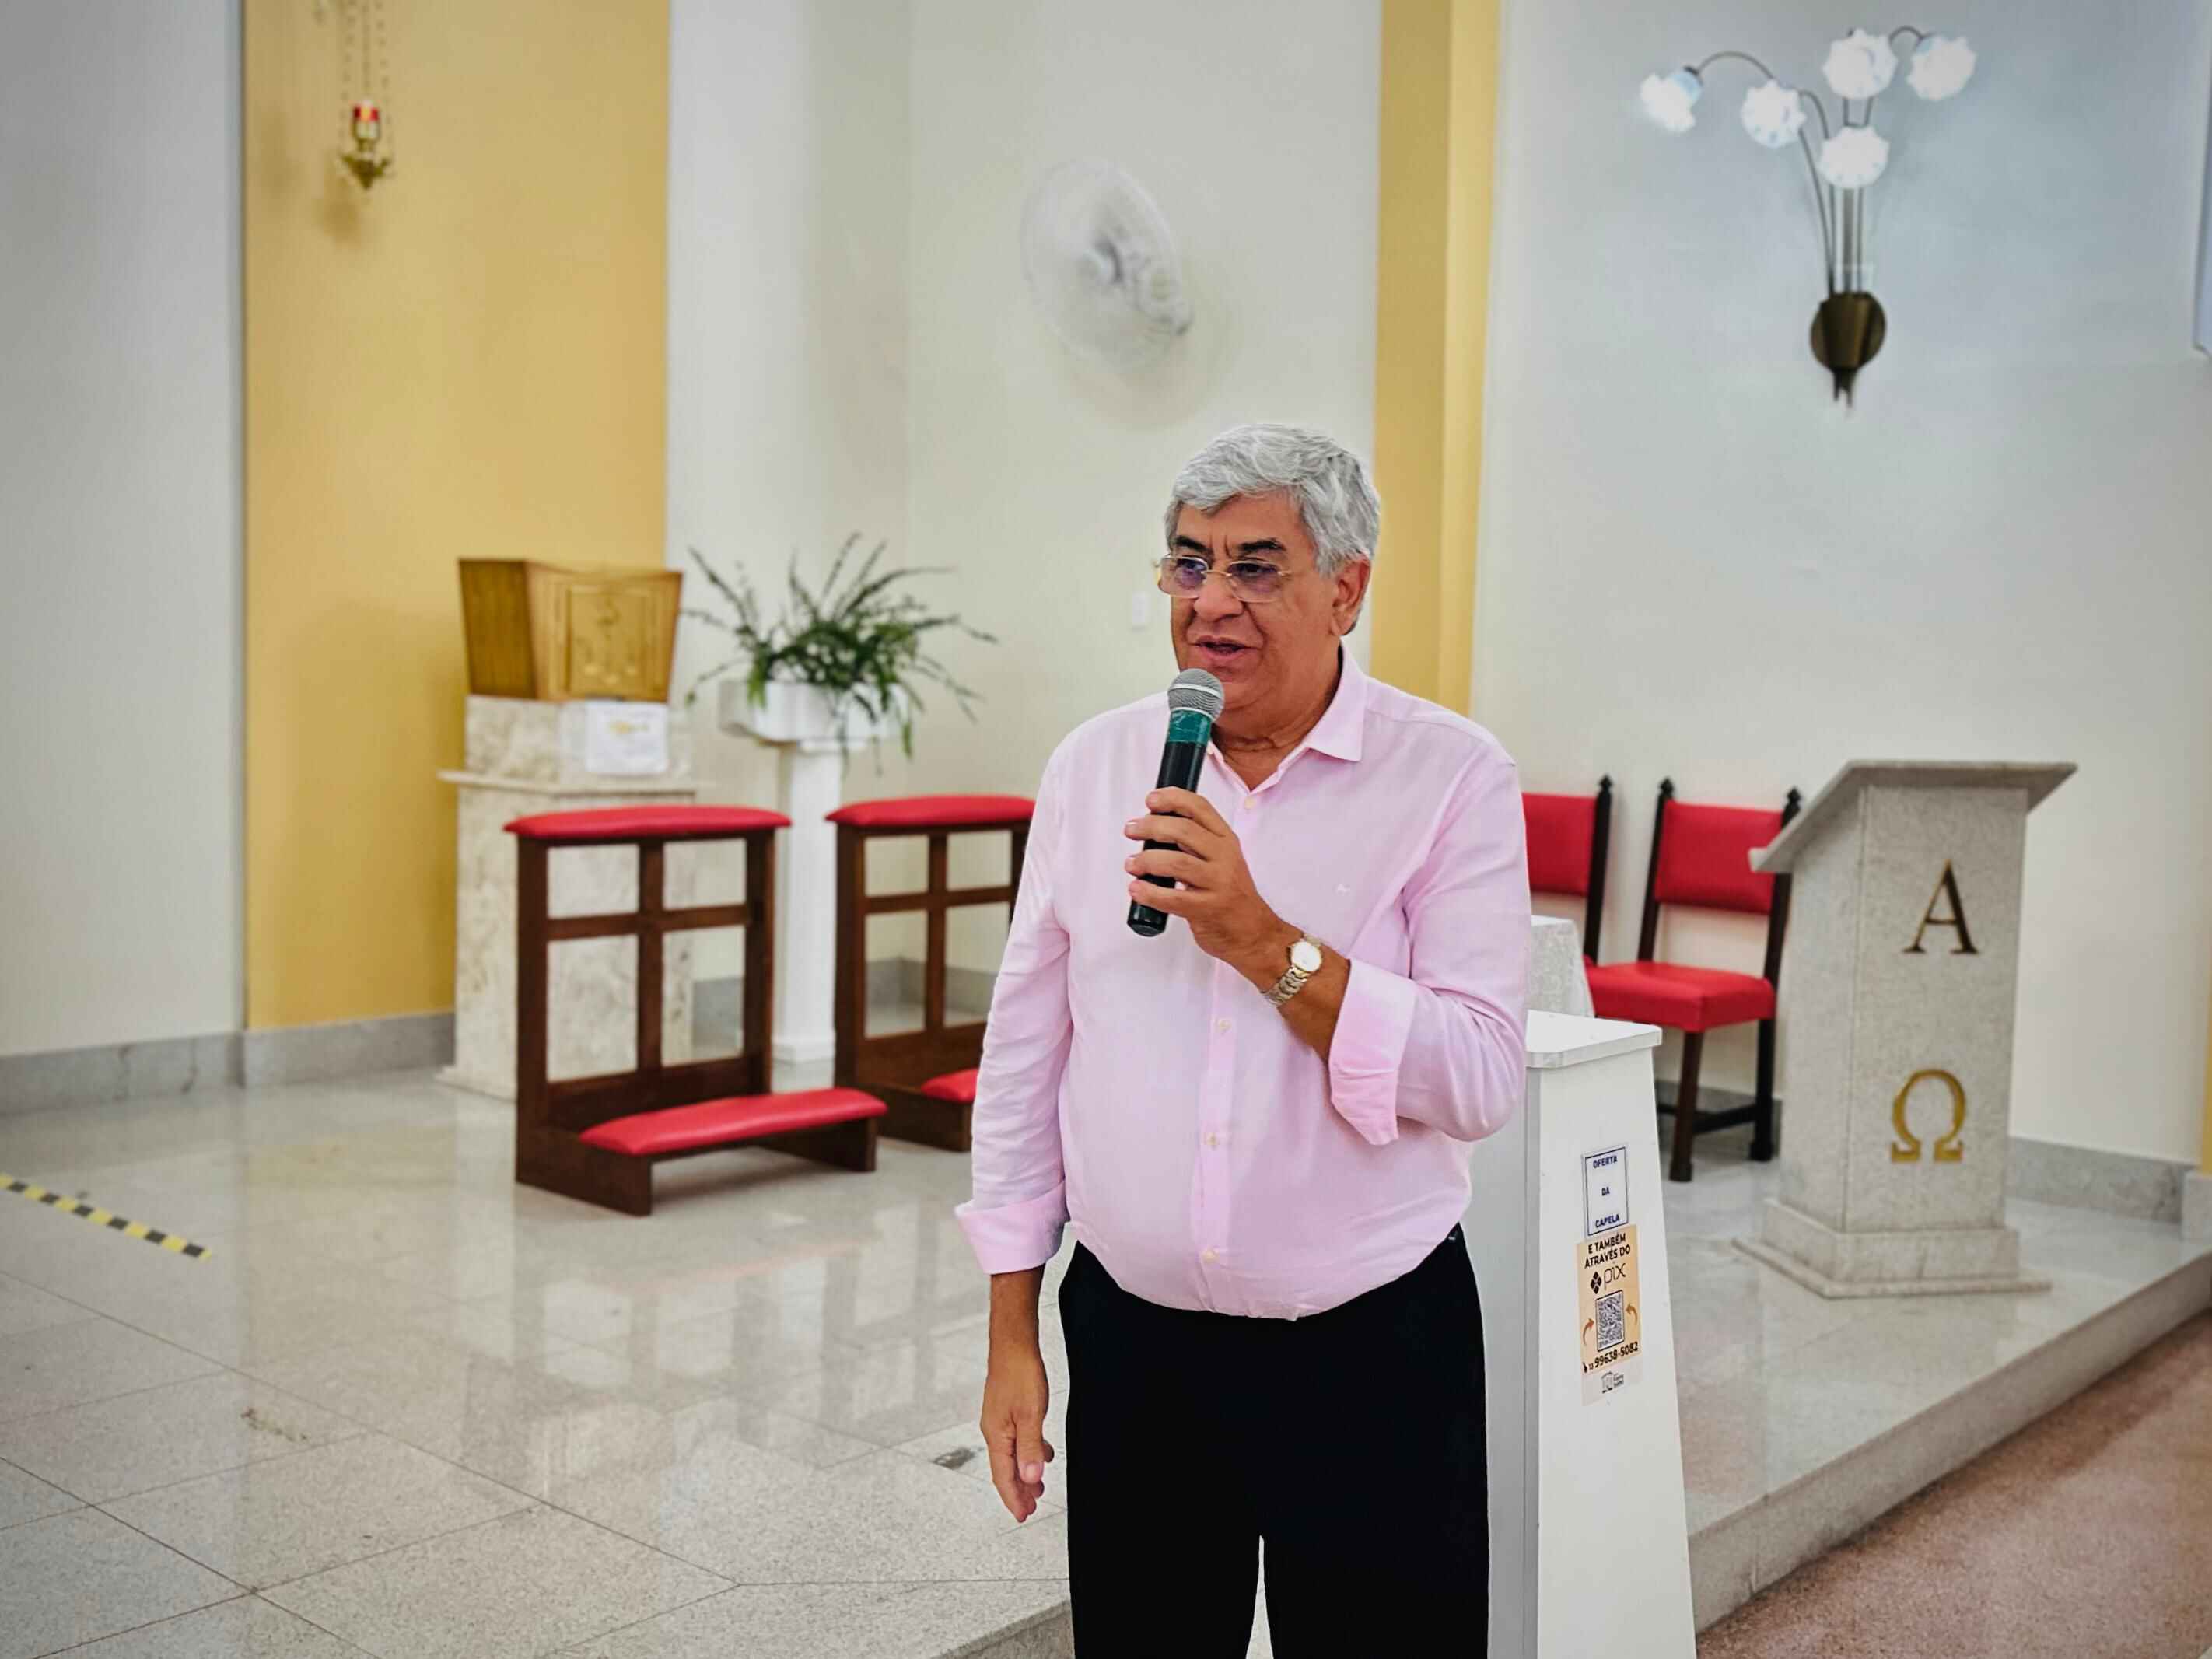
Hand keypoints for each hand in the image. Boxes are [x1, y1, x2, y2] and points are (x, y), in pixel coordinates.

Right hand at [980, 1339, 1053, 1521]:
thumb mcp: (1030, 1415)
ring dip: (1025, 1473)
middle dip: (1018, 1490)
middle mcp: (994, 1431)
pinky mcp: (1008, 1411)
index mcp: (996, 1435)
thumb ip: (1031, 1448)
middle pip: (1005, 1469)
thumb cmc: (1019, 1375)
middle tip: (1032, 1507)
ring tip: (1038, 1486)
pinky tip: (1043, 1453)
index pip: (1003, 1476)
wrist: (1013, 1344)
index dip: (1014, 1498)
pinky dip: (1029, 1452)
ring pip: (1012, 1455)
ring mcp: (1000, 1421)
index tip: (1023, 1515)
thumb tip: (1030, 1478)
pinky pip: (1017, 1440)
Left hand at [1124, 788, 1296, 984]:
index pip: (1200, 808)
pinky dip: (1149, 893)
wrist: (1254, 933)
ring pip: (1176, 862)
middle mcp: (1225, 858)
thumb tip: (1154, 828)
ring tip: (1132, 864)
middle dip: (1151, 827)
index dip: (1173, 799)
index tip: (1151, 800)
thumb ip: (1195, 843)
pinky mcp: (1207, 909)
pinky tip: (1137, 889)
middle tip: (1132, 830)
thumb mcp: (1222, 860)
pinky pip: (1173, 898)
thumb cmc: (1230, 895)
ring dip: (1146, 860)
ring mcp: (1218, 883)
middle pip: (1184, 831)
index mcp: (1226, 840)